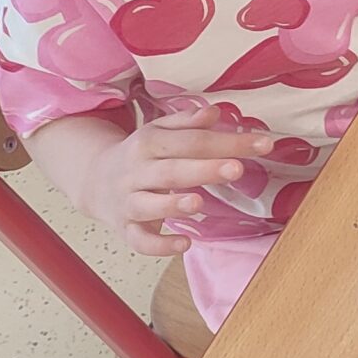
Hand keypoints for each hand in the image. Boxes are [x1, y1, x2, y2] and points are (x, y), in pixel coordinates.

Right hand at [70, 107, 273, 255]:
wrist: (93, 180)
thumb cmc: (141, 155)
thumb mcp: (160, 131)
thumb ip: (188, 122)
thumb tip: (215, 112)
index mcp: (149, 143)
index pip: (192, 141)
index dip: (228, 141)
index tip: (264, 144)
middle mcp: (136, 171)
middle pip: (170, 170)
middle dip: (203, 169)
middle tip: (236, 168)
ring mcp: (128, 201)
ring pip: (148, 204)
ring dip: (173, 205)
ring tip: (199, 202)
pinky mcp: (125, 228)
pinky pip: (139, 240)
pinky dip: (159, 245)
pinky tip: (184, 244)